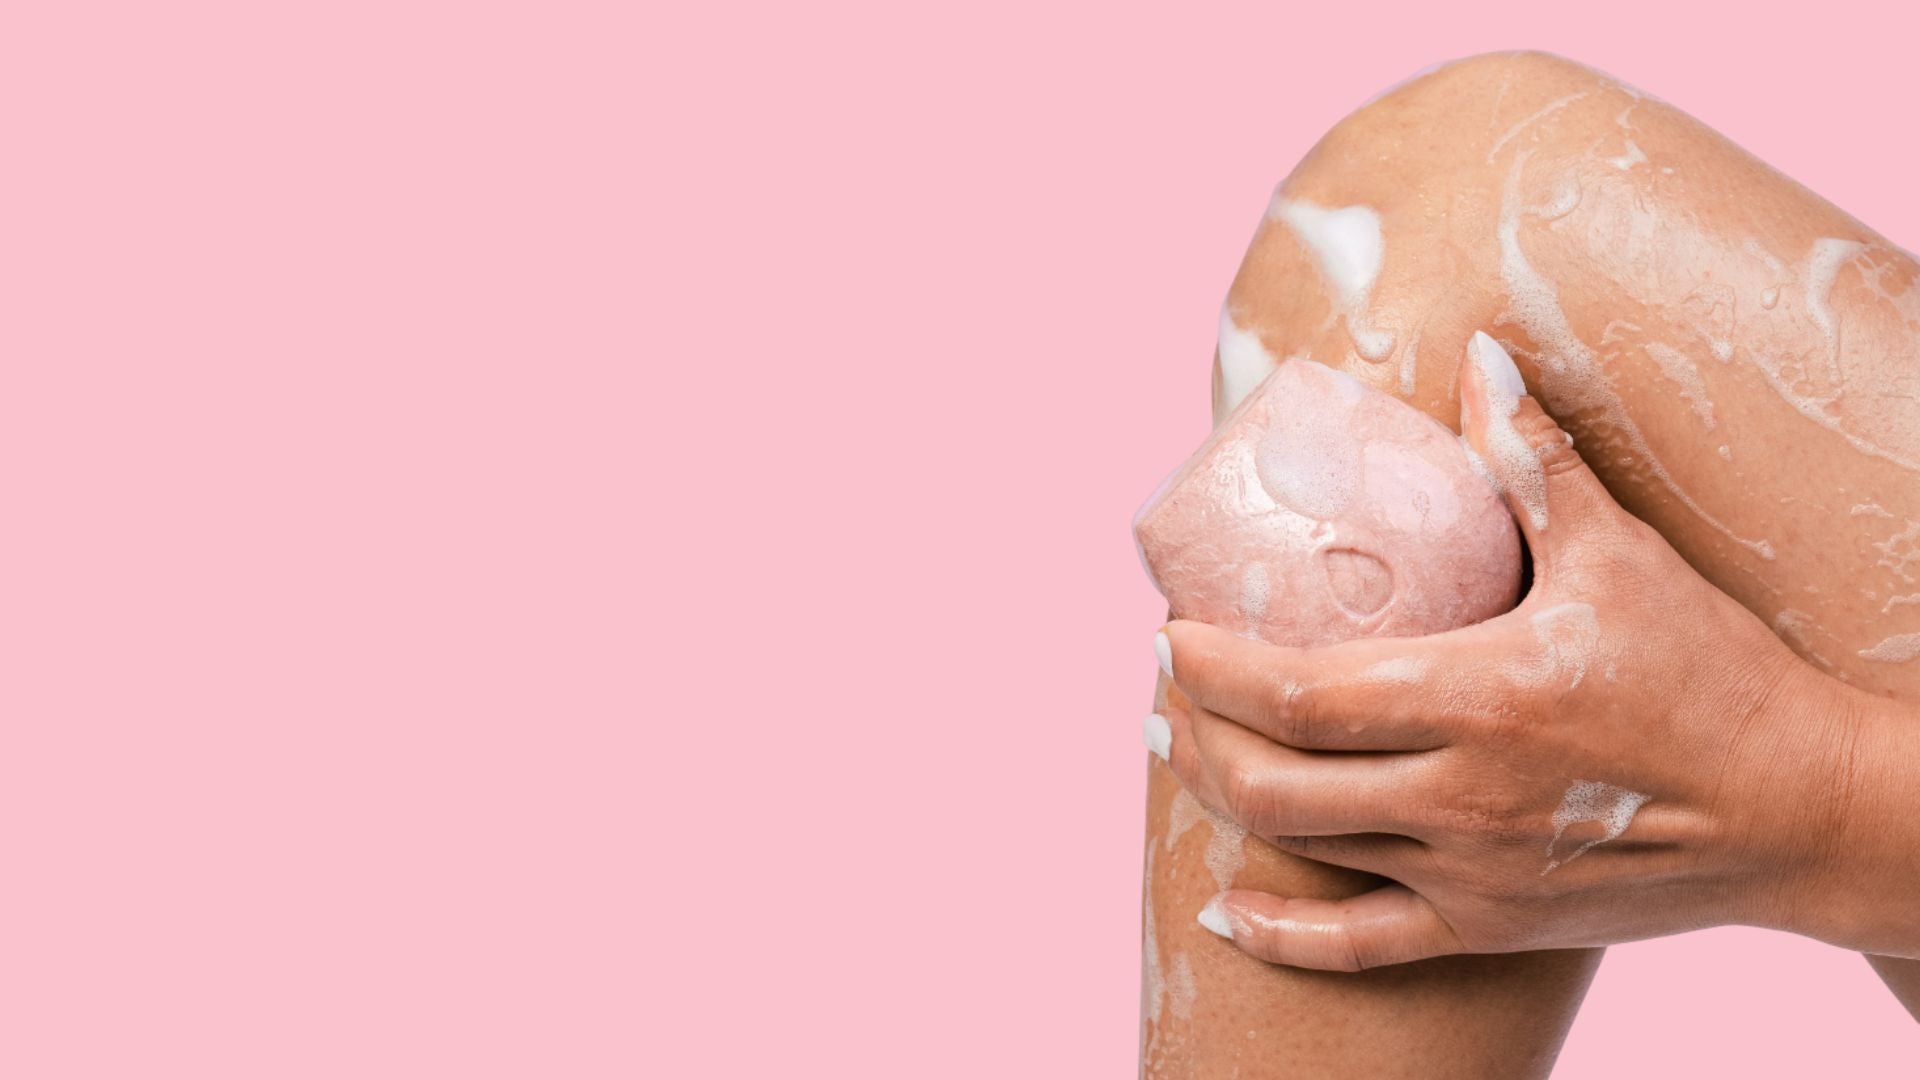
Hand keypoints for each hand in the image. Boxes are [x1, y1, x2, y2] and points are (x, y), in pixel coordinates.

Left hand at [1149, 332, 1895, 970]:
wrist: (1801, 810)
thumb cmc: (1712, 676)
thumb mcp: (1620, 557)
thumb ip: (1533, 462)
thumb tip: (1480, 357)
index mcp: (1477, 700)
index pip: (1297, 694)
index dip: (1211, 668)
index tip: (1169, 631)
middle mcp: (1457, 799)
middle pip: (1271, 781)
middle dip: (1194, 731)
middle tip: (1165, 683)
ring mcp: (1469, 874)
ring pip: (1301, 849)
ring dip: (1221, 795)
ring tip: (1181, 745)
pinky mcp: (1489, 927)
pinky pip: (1358, 948)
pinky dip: (1281, 937)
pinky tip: (1228, 912)